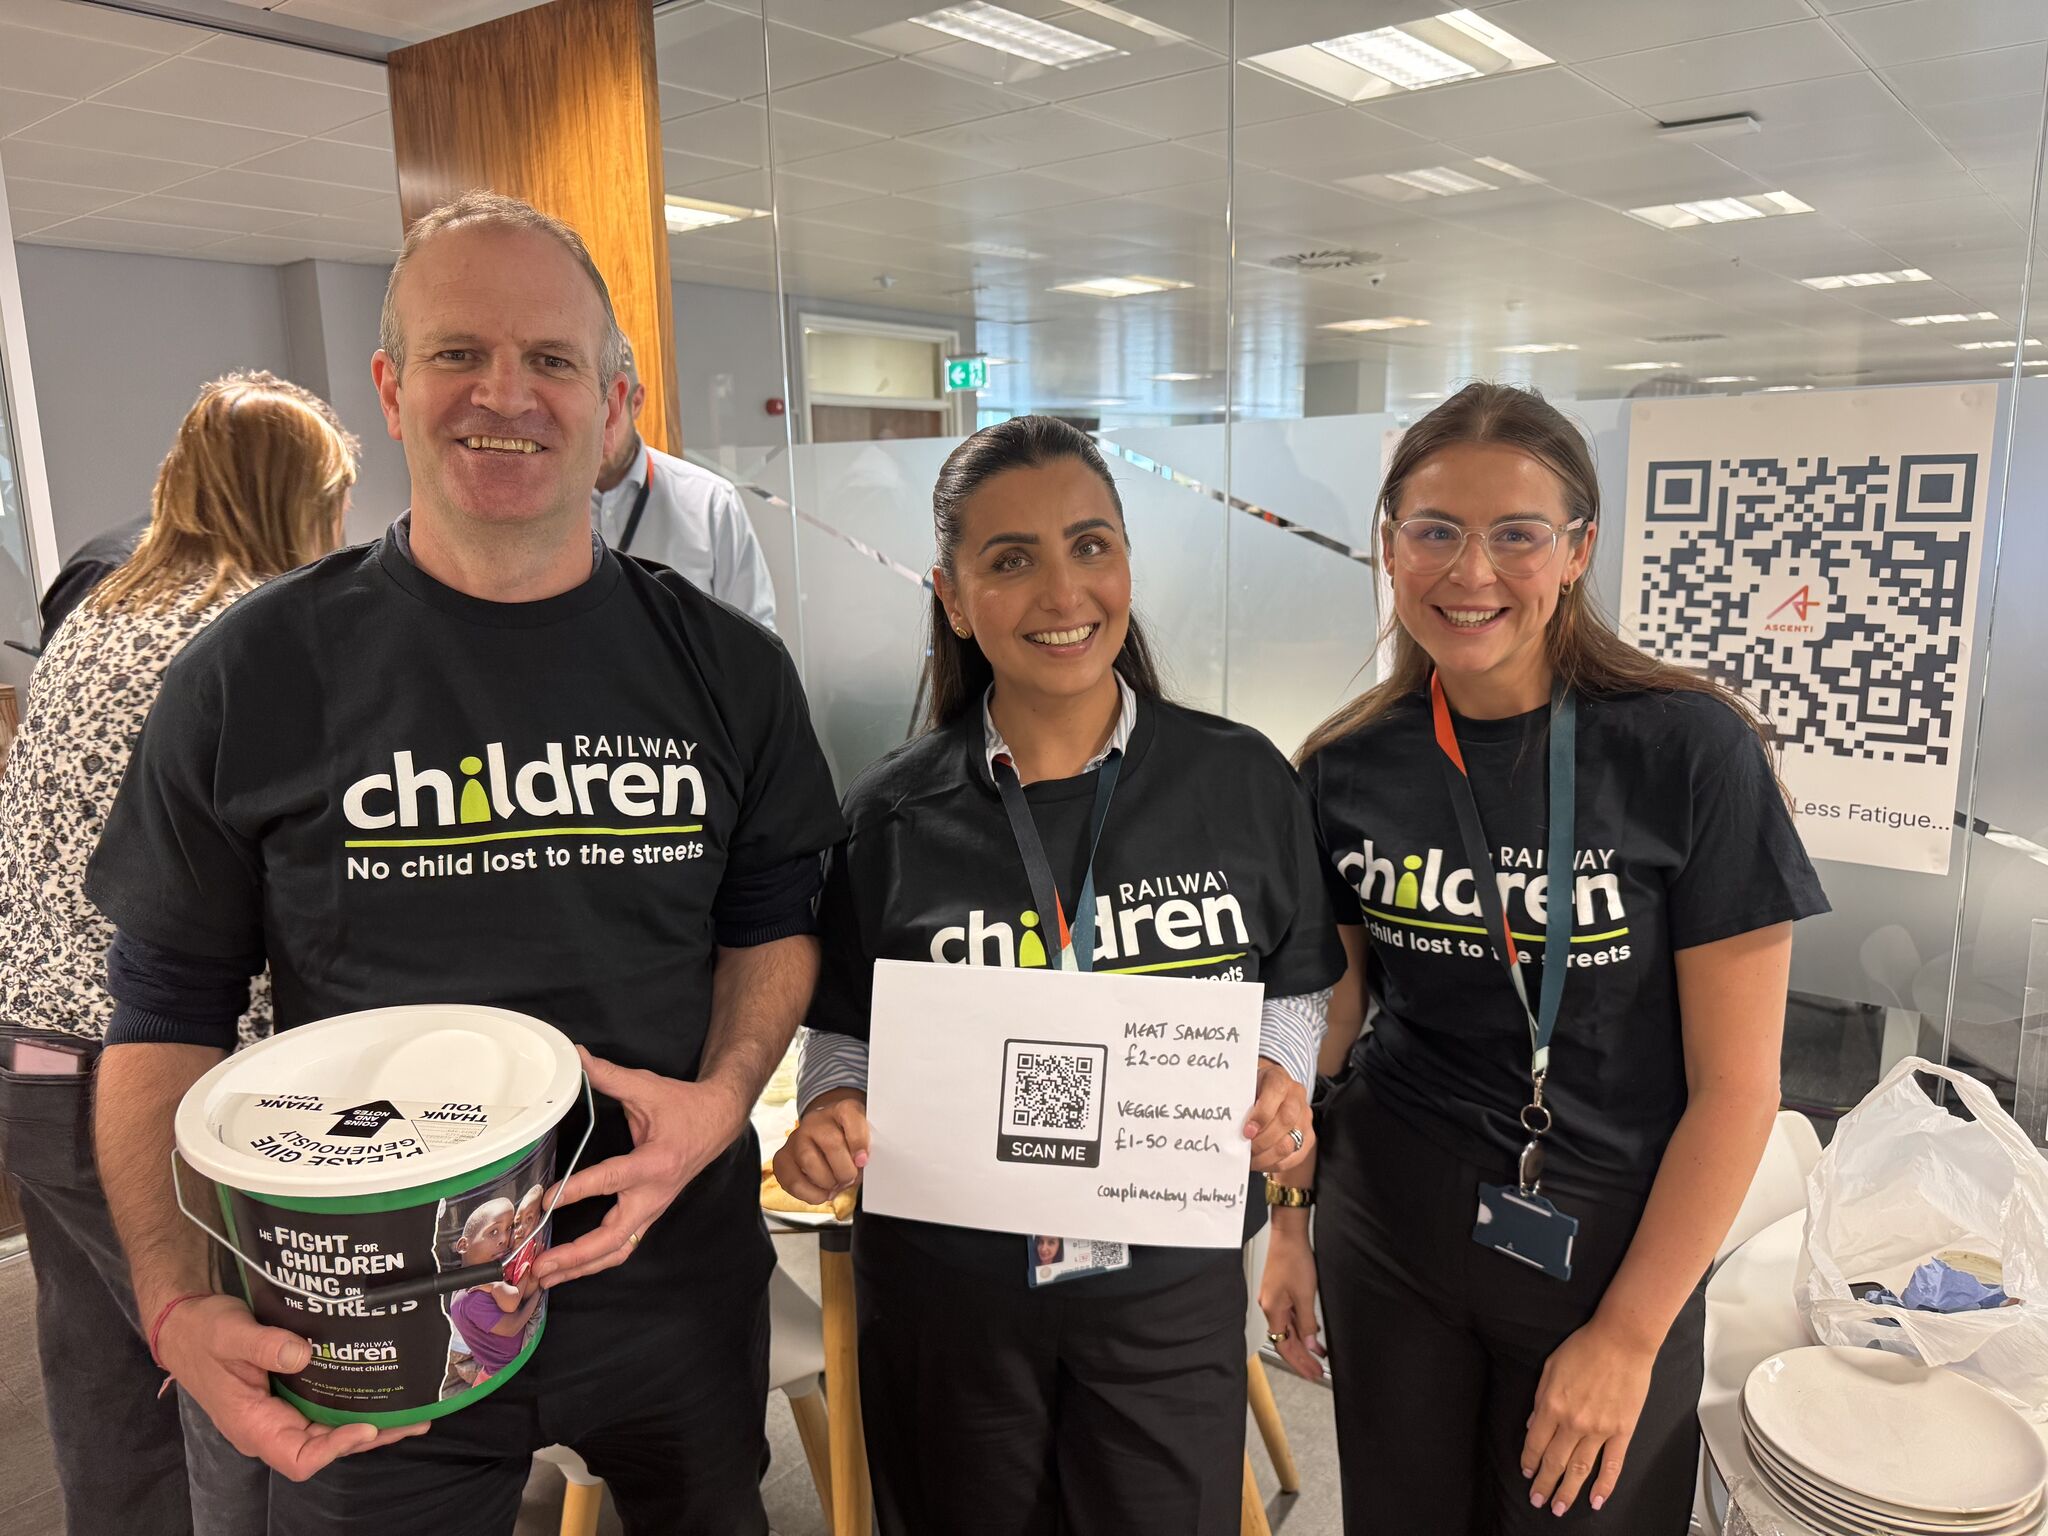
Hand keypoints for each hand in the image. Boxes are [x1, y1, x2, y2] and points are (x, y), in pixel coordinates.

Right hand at [155, 1294, 426, 1479]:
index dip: (334, 1448)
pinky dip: (354, 1405)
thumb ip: (264, 1345)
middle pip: (324, 1447)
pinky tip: (383, 1392)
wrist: (186, 1325)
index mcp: (252, 1425)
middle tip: (414, 1421)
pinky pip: (326, 1409)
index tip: (366, 1427)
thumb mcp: (229, 1334)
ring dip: (371, 1424)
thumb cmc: (203, 1333)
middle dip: (370, 1437)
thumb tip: (302, 1355)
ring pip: (330, 1430)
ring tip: (413, 1412)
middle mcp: (270, 1427)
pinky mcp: (289, 1396)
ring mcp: (281, 1413)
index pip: (298, 1457)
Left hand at [534, 1046, 746, 1287]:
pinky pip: (623, 1246)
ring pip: (618, 1251)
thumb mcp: (648, 1088)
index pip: (611, 1180)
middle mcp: (654, 1194)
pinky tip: (571, 1268)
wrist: (720, 1121)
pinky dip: (596, 1261)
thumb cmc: (684, 1107)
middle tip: (539, 1265)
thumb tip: (577, 1056)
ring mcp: (653, 1209)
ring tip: (546, 1277)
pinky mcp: (650, 1214)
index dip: (577, 1191)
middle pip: (614, 1238)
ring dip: (581, 1268)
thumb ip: (609, 1076)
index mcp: (655, 1163)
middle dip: (575, 1257)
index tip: (548, 1199)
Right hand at [773, 1090, 868, 1203]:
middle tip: (849, 1178)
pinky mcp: (782, 1158)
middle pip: (831, 1144)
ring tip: (835, 1184)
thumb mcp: (865, 1137)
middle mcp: (816, 1121)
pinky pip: (793, 1181)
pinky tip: (821, 1192)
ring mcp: (796, 1138)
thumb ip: (867, 1148)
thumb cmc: (848, 1140)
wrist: (823, 1136)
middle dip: (845, 1170)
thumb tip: (861, 1164)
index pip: (849, 1115)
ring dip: (828, 1182)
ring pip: (810, 1162)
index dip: (858, 1141)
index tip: (863, 1160)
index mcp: (841, 1109)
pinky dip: (811, 1194)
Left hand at [1244, 1058, 1312, 1174]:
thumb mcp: (1244, 1088)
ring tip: (1250, 1158)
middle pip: (1286, 1120)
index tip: (1246, 1130)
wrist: (1268, 1092)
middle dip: (1262, 1140)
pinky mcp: (1309, 1137)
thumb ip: (1239, 1101)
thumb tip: (1227, 1122)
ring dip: (1266, 1156)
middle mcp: (1296, 1096)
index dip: (1262, 1114)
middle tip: (1245, 1147)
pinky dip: (1275, 1164)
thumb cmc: (1251, 1092)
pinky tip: (1261, 1163)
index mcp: (1279, 1078)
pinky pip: (1295, 1157)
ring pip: (1290, 1143)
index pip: (1276, 1091)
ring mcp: (1305, 1117)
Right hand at [1257, 1220, 1326, 1381]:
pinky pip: (1290, 1318)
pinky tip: (1313, 1333)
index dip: (1299, 1362)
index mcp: (1272, 1310)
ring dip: (1303, 1344)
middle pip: (1285, 1340)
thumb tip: (1310, 1342)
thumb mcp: (1305, 1294)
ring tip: (1318, 1357)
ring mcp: (1274, 1299)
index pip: (1284, 1346)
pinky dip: (1302, 1329)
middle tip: (1316, 1372)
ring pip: (1288, 1330)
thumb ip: (1307, 1322)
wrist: (1288, 1234)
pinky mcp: (1280, 1292)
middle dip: (1302, 1358)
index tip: (1311, 1373)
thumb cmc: (1293, 1257)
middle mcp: (1270, 1306)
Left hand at [1521, 1319, 1657, 1515]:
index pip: (1535, 1443)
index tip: (1527, 1472)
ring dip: (1568, 1491)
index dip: (1529, 1461)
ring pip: (1580, 1469)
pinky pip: (1612, 1465)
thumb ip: (1540, 1399)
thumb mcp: (1550, 1368)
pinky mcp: (1621, 1431)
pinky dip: (1604, 1486)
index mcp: (1552, 1405)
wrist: (1621, 1341)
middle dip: (1544, 1485)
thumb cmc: (1585, 1348)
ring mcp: (1599, 1429)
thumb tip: (1532, 1424)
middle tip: (1538, 1500)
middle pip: (1554, 1462)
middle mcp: (1573, 1422)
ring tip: (1559, 1508)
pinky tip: (1596, 1500)